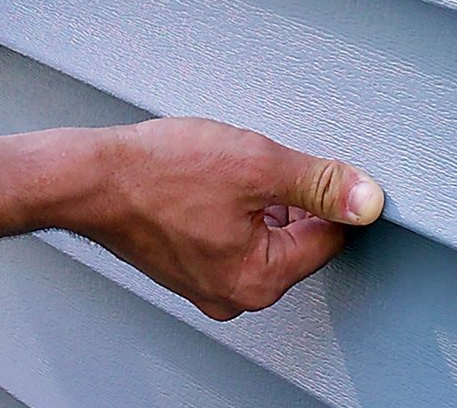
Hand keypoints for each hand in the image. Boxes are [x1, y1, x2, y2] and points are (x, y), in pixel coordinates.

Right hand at [52, 118, 385, 319]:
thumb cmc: (158, 174)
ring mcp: (208, 283)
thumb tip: (368, 201)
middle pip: (299, 238)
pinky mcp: (188, 265)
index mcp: (259, 281)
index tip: (320, 166)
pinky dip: (234, 204)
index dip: (333, 195)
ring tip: (227, 167)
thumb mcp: (258, 165)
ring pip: (266, 233)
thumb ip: (321, 183)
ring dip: (262, 197)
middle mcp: (234, 295)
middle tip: (260, 162)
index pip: (331, 239)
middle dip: (292, 195)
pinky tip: (211, 177)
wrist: (89, 177)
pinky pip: (234, 234)